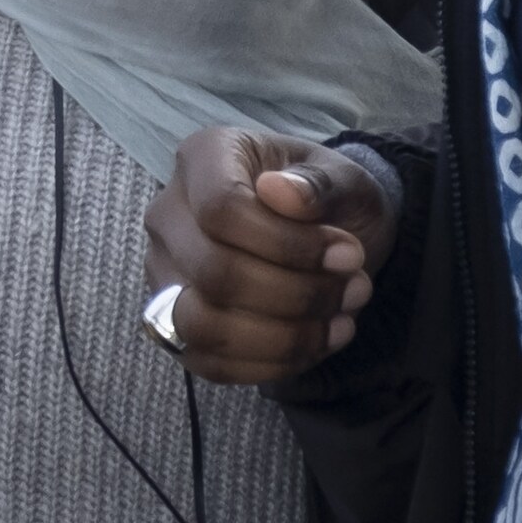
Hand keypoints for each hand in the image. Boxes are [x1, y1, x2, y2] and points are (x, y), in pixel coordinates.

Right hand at [142, 127, 393, 386]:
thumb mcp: (343, 177)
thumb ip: (320, 183)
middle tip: (357, 289)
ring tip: (340, 321)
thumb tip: (281, 192)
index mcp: (203, 159)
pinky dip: (272, 363)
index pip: (221, 209)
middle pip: (213, 272)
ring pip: (202, 325)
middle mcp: (169, 215)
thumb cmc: (326, 198)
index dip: (288, 244)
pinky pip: (209, 362)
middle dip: (297, 294)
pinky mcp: (174, 327)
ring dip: (283, 336)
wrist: (325, 232)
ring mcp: (165, 275)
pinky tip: (317, 342)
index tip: (349, 254)